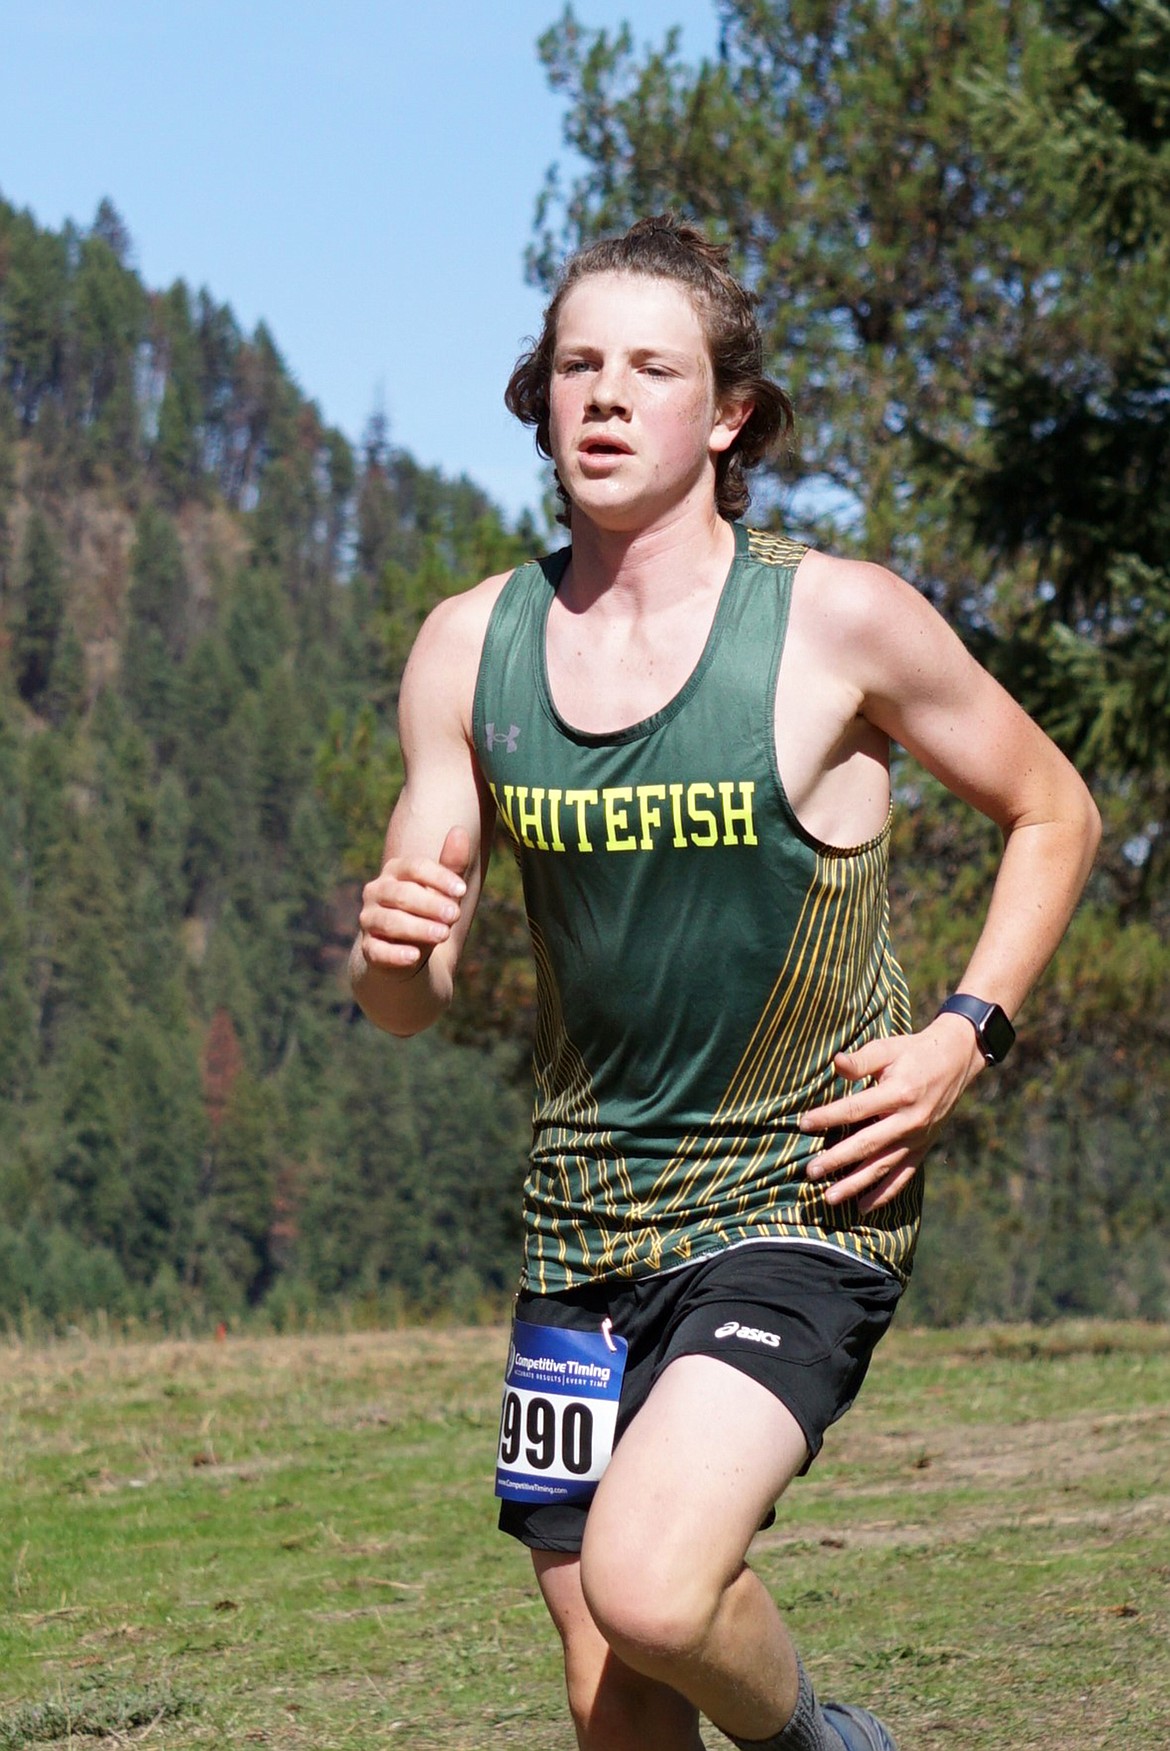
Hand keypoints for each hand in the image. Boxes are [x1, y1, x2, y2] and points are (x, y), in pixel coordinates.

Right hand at [357, 826, 470, 976]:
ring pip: (390, 922)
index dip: (439, 877)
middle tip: (454, 915)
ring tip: (443, 934)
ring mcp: (369, 920)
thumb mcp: (442, 891)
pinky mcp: (368, 948)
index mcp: (395, 871)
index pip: (415, 867)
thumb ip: (451, 864)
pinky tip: (413, 956)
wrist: (408, 951)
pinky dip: (395, 954)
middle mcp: (376, 892)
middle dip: (430, 904)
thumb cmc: (428, 912)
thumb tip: (459, 830)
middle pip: (402, 894)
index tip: (462, 890)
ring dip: (418, 928)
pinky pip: (377, 951)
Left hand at [799, 1018, 983, 1212]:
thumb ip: (861, 1061)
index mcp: (898, 1093)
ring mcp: (917, 1138)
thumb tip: (836, 1063)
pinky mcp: (923, 1148)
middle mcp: (909, 1121)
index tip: (803, 1124)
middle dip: (837, 1159)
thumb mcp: (887, 1049)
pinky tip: (863, 1207)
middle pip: (867, 1144)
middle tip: (810, 1172)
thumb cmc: (913, 1053)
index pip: (856, 1108)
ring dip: (855, 1184)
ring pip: (883, 1167)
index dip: (828, 1116)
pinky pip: (903, 1176)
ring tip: (830, 1197)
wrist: (955, 1061)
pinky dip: (884, 1193)